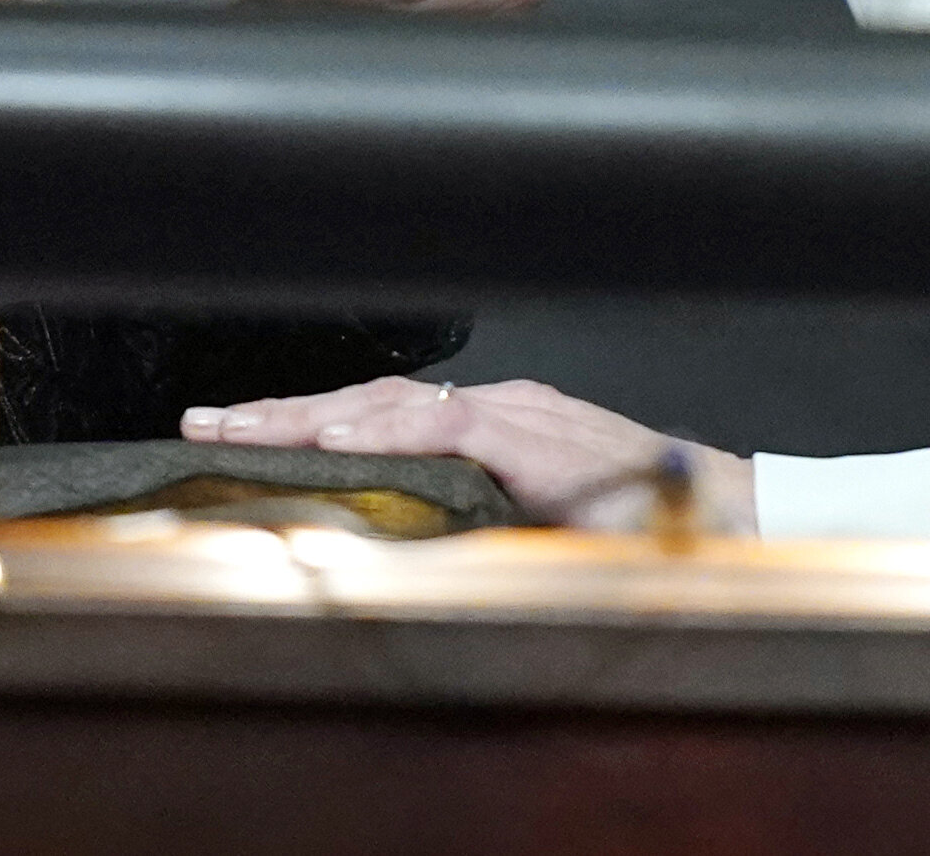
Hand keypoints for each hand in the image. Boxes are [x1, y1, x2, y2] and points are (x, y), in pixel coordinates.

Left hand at [180, 375, 757, 534]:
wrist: (731, 521)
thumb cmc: (644, 527)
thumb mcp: (540, 522)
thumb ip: (475, 512)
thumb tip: (402, 529)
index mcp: (493, 423)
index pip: (376, 414)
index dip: (301, 423)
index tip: (232, 436)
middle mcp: (498, 404)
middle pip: (365, 401)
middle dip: (276, 413)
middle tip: (198, 425)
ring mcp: (515, 414)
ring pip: (388, 406)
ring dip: (305, 419)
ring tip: (236, 432)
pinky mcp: (534, 436)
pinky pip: (444, 430)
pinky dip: (383, 436)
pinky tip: (331, 444)